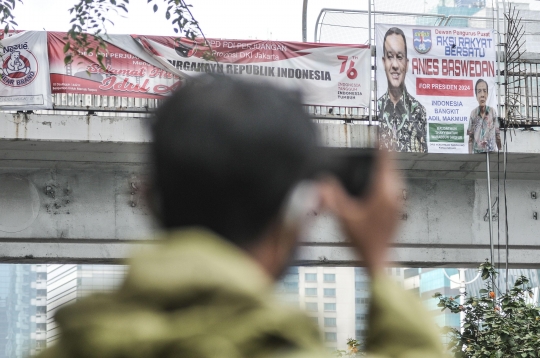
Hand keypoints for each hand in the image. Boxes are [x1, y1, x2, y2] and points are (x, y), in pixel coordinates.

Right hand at [319, 151, 402, 275]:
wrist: (378, 260)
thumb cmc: (364, 242)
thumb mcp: (342, 217)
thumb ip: (330, 197)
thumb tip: (321, 182)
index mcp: (383, 193)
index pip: (385, 161)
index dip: (383, 145)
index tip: (383, 133)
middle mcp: (395, 195)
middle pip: (392, 167)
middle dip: (385, 154)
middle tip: (379, 142)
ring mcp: (399, 203)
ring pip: (395, 177)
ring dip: (387, 167)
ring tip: (380, 157)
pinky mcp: (399, 210)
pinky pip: (395, 187)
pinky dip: (387, 179)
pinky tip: (379, 181)